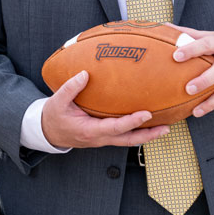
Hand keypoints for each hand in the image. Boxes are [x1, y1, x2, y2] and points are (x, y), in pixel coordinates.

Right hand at [41, 70, 169, 148]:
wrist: (47, 132)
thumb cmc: (53, 116)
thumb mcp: (57, 101)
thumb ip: (70, 88)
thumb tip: (85, 74)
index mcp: (89, 130)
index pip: (115, 128)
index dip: (132, 122)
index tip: (146, 113)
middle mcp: (99, 138)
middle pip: (128, 140)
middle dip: (148, 135)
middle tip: (166, 128)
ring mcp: (102, 139)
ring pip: (128, 140)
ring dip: (146, 135)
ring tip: (164, 127)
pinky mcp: (104, 137)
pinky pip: (123, 136)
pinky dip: (137, 132)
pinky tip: (147, 124)